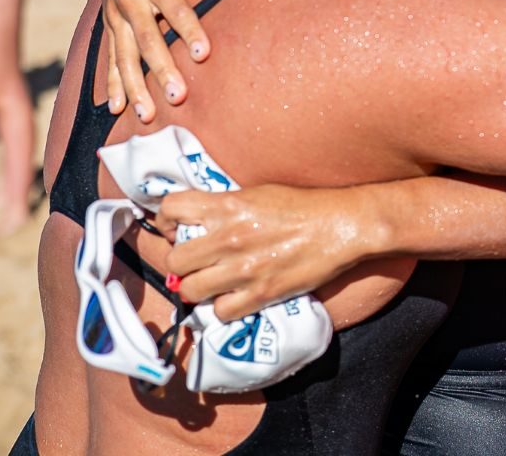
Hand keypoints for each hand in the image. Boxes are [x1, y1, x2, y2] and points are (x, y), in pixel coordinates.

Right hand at [90, 0, 228, 120]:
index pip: (176, 10)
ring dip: (135, 87)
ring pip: (125, 57)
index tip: (203, 54)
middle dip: (161, 70)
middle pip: (148, 41)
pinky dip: (112, 84)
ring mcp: (117, 17)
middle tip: (178, 96)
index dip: (189, 31)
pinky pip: (109, 59)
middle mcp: (132, 2)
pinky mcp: (109, 27)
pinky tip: (118, 108)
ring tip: (147, 115)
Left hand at [153, 185, 378, 321]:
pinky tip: (234, 296)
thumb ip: (224, 206)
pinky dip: (223, 308)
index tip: (175, 229)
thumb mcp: (257, 193)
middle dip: (180, 263)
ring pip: (190, 290)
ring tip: (210, 282)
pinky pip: (221, 312)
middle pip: (175, 261)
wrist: (340, 225)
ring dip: (197, 288)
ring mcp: (243, 269)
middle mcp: (228, 238)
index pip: (171, 209)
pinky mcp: (261, 294)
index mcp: (227, 206)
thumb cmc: (302, 205)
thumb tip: (197, 220)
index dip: (165, 221)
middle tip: (194, 262)